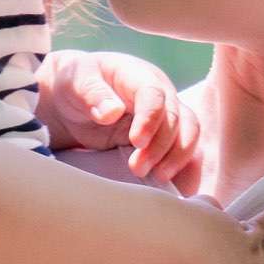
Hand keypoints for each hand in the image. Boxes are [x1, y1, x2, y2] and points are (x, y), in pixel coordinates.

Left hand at [39, 51, 205, 186]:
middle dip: (161, 147)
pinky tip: (174, 187)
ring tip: (155, 178)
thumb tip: (112, 112)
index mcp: (139, 76)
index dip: (150, 119)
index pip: (155, 95)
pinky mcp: (165, 137)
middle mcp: (160, 95)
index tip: (136, 141)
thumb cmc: (76, 84)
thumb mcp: (76, 82)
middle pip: (177, 119)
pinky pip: (184, 151)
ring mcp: (166, 116)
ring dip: (176, 159)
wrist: (75, 99)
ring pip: (188, 135)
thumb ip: (92, 93)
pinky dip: (184, 168)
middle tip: (137, 168)